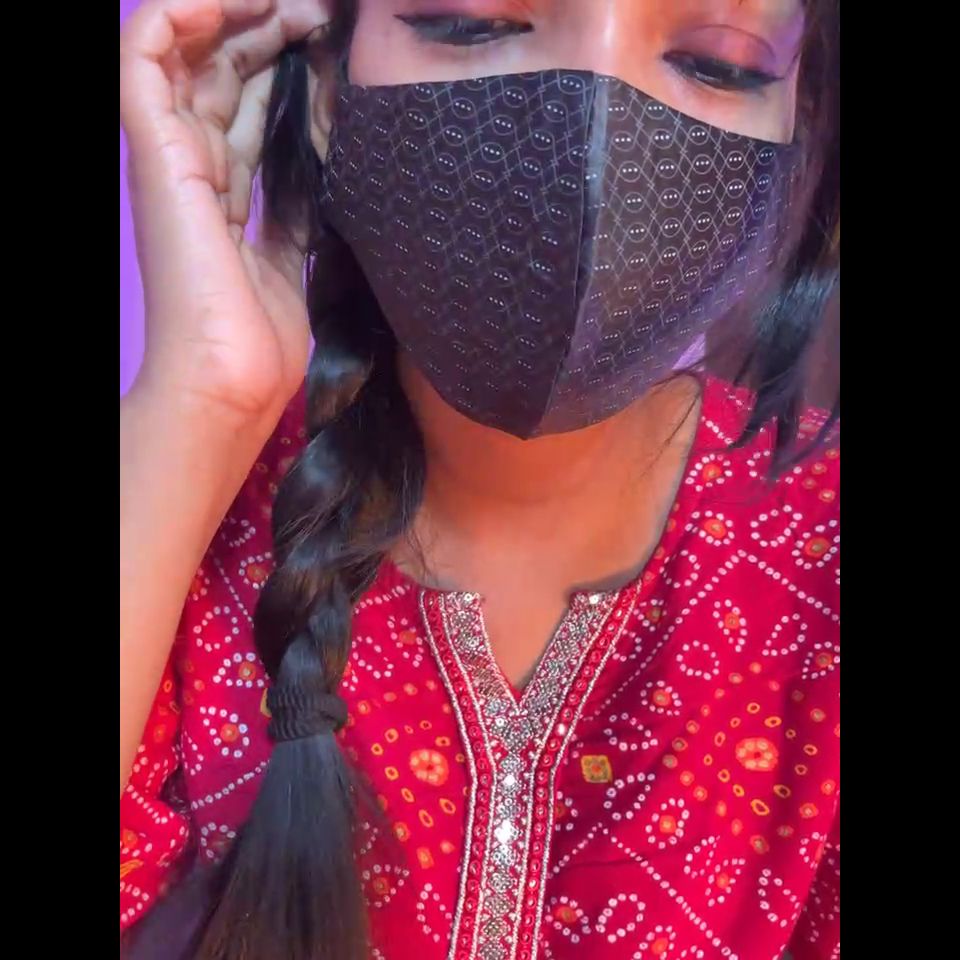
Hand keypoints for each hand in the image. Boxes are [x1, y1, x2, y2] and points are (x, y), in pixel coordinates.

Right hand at [120, 0, 330, 416]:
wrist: (232, 379)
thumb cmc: (259, 339)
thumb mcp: (291, 256)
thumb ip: (293, 208)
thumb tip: (317, 168)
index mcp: (219, 190)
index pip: (245, 103)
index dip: (283, 64)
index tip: (332, 45)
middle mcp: (189, 164)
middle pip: (221, 70)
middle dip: (270, 31)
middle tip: (320, 15)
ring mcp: (167, 155)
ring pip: (186, 50)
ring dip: (236, 13)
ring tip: (291, 3)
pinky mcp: (153, 151)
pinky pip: (145, 55)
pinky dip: (181, 14)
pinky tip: (236, 2)